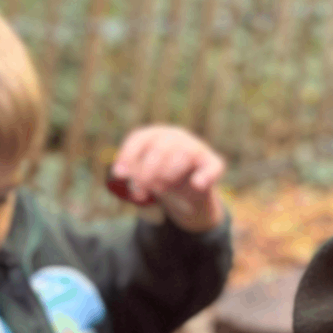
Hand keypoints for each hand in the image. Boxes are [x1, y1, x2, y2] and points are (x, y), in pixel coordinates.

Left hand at [110, 125, 225, 232]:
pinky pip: (212, 168)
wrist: (188, 196)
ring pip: (183, 155)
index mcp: (155, 136)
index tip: (119, 174)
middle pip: (160, 148)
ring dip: (168, 175)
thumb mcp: (143, 178)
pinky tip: (196, 184)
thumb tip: (119, 174)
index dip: (128, 156)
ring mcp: (196, 148)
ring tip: (160, 190)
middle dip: (146, 172)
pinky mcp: (213, 163)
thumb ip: (132, 175)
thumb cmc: (161, 181)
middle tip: (139, 193)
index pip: (139, 139)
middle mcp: (176, 136)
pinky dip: (204, 176)